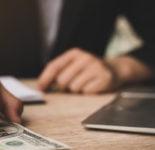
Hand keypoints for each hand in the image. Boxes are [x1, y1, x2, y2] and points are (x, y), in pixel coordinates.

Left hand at [37, 48, 153, 92]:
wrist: (115, 69)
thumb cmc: (88, 70)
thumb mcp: (74, 65)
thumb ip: (59, 72)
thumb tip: (41, 86)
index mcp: (74, 53)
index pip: (54, 66)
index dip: (45, 79)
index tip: (39, 88)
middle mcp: (85, 58)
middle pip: (62, 80)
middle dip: (63, 86)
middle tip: (71, 84)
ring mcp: (96, 67)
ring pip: (74, 87)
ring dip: (77, 89)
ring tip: (85, 83)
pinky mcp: (104, 78)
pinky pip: (86, 92)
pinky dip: (87, 92)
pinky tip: (93, 86)